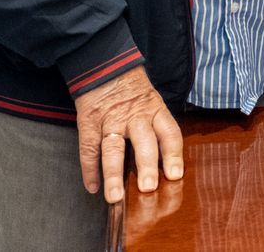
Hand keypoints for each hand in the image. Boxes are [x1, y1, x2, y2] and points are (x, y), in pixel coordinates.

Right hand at [74, 66, 183, 204]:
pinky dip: (89, 170)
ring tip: (115, 197)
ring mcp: (110, 120)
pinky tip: (93, 187)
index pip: (169, 132)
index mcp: (155, 110)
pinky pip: (88, 149)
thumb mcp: (152, 101)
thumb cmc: (132, 89)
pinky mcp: (89, 123)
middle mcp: (135, 116)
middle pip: (143, 142)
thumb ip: (157, 126)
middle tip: (148, 188)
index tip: (175, 175)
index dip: (173, 154)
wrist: (104, 66)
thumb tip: (166, 161)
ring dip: (114, 174)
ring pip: (113, 149)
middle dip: (146, 165)